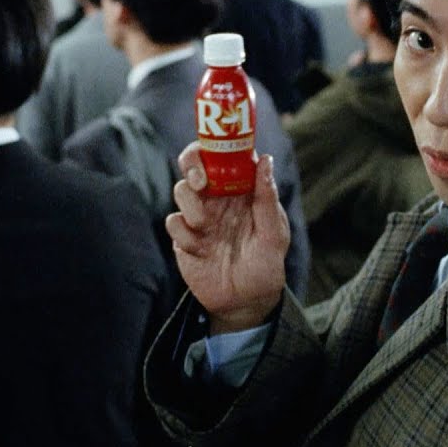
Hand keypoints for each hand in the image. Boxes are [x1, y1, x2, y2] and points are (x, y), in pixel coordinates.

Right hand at [166, 142, 289, 334]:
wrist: (246, 302)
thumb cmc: (266, 264)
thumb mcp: (274, 233)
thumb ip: (266, 198)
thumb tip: (265, 160)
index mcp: (241, 190)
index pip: (224, 155)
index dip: (215, 145)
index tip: (214, 151)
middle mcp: (218, 198)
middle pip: (194, 164)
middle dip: (192, 164)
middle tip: (201, 182)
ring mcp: (199, 216)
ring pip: (181, 189)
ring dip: (190, 203)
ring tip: (205, 225)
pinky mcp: (184, 238)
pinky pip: (173, 222)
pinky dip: (183, 231)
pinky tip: (199, 248)